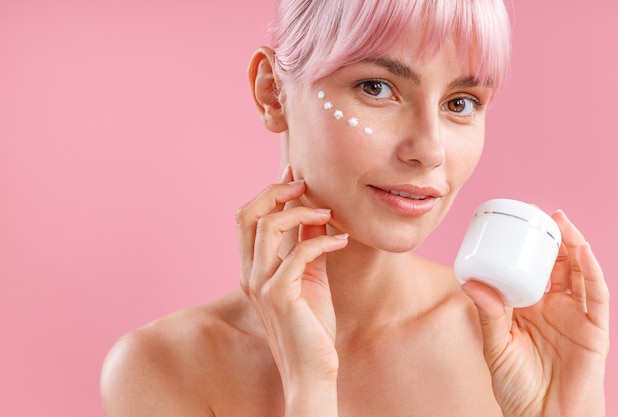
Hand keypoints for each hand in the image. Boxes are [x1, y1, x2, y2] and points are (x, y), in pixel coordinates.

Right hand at [236, 166, 346, 412]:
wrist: (311, 370)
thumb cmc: (311, 326)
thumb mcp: (310, 276)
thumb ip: (307, 246)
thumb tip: (316, 213)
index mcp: (252, 268)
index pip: (249, 218)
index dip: (269, 191)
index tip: (294, 174)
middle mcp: (249, 273)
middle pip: (248, 214)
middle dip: (275, 192)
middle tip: (304, 184)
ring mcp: (261, 284)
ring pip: (269, 227)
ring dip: (302, 212)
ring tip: (329, 214)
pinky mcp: (280, 295)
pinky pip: (298, 253)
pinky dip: (323, 240)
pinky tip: (342, 241)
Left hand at [462, 210, 609, 416]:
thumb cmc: (518, 388)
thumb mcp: (496, 347)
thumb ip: (488, 315)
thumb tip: (471, 281)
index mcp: (528, 309)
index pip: (529, 271)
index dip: (526, 248)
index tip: (513, 224)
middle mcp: (553, 308)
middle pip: (557, 266)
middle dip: (552, 239)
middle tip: (542, 214)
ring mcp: (576, 317)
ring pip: (579, 274)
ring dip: (574, 246)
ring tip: (561, 222)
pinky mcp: (594, 331)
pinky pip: (597, 297)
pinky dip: (593, 273)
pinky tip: (583, 253)